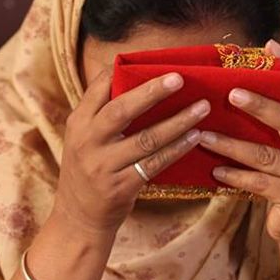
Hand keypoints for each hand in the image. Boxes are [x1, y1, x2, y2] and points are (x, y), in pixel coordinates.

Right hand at [54, 68, 209, 234]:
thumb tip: (138, 81)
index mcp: (78, 123)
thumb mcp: (83, 139)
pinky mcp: (120, 187)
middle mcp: (87, 142)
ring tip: (201, 108)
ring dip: (177, 122)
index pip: (99, 88)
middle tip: (179, 78)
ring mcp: (103, 166)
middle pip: (122, 110)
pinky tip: (194, 137)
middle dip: (152, 92)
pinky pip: (154, 164)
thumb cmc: (88, 171)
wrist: (77, 219)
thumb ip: (102, 115)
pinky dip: (176, 149)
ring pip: (145, 139)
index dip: (123, 71)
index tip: (152, 61)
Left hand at [200, 39, 279, 245]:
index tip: (268, 45)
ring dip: (231, 145)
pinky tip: (214, 170)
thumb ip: (276, 113)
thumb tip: (263, 62)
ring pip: (266, 155)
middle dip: (260, 105)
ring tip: (203, 137)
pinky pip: (260, 184)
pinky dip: (235, 176)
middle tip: (231, 93)